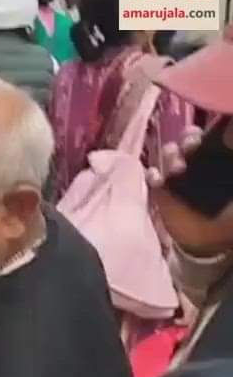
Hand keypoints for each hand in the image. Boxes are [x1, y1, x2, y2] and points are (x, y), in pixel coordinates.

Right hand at [148, 124, 232, 257]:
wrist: (209, 243)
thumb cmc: (228, 216)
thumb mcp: (230, 183)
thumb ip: (227, 162)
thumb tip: (227, 137)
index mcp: (219, 160)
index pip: (209, 136)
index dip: (202, 132)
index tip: (202, 136)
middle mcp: (198, 163)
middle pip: (187, 140)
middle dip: (187, 140)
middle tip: (191, 147)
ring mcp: (177, 176)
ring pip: (169, 154)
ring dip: (171, 155)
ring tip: (177, 168)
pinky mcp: (160, 190)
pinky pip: (152, 175)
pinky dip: (153, 174)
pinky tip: (158, 179)